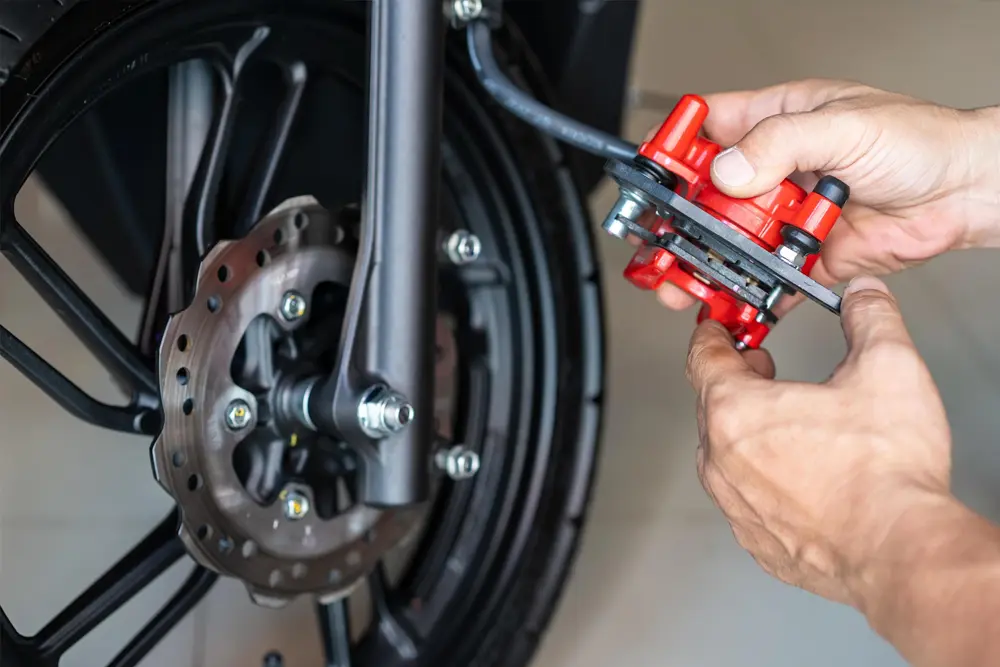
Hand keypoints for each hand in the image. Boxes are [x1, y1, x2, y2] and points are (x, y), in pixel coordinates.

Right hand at [657, 79, 999, 310]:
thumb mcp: (845, 125)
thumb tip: (730, 169)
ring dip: (706, 259)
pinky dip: (746, 292)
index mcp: (778, 123)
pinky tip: (730, 299)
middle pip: (708, 195)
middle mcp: (776, 171)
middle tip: (658, 237)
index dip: (677, 148)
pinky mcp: (804, 256)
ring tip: (683, 276)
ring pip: (729, 240)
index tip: (655, 171)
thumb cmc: (920, 142)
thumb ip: (782, 143)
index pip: (709, 129)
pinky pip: (765, 277)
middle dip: (679, 218)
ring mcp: (786, 216)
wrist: (965, 195)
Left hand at [686, 276, 951, 606]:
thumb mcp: (886, 368)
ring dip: (747, 430)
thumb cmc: (883, 473)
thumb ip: (869, 318)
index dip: (712, 335)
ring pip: (725, 453)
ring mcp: (736, 504)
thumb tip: (862, 297)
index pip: (702, 358)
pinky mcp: (756, 539)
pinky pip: (745, 496)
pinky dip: (762, 477)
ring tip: (785, 419)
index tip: (718, 328)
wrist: (899, 549)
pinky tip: (798, 472)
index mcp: (736, 411)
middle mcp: (722, 459)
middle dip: (735, 379)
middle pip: (711, 404)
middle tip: (762, 367)